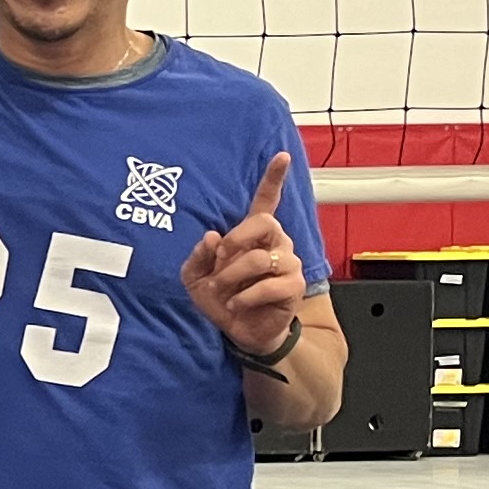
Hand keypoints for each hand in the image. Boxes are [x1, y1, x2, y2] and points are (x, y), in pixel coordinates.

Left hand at [181, 154, 304, 356]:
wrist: (240, 332)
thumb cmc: (221, 298)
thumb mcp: (196, 277)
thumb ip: (198, 256)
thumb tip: (212, 236)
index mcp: (254, 235)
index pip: (267, 200)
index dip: (274, 178)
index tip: (281, 156)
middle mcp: (276, 243)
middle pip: (265, 222)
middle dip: (236, 240)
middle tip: (220, 259)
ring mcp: (288, 264)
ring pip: (259, 259)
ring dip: (231, 276)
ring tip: (223, 290)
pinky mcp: (293, 287)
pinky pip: (268, 286)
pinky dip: (244, 297)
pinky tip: (236, 304)